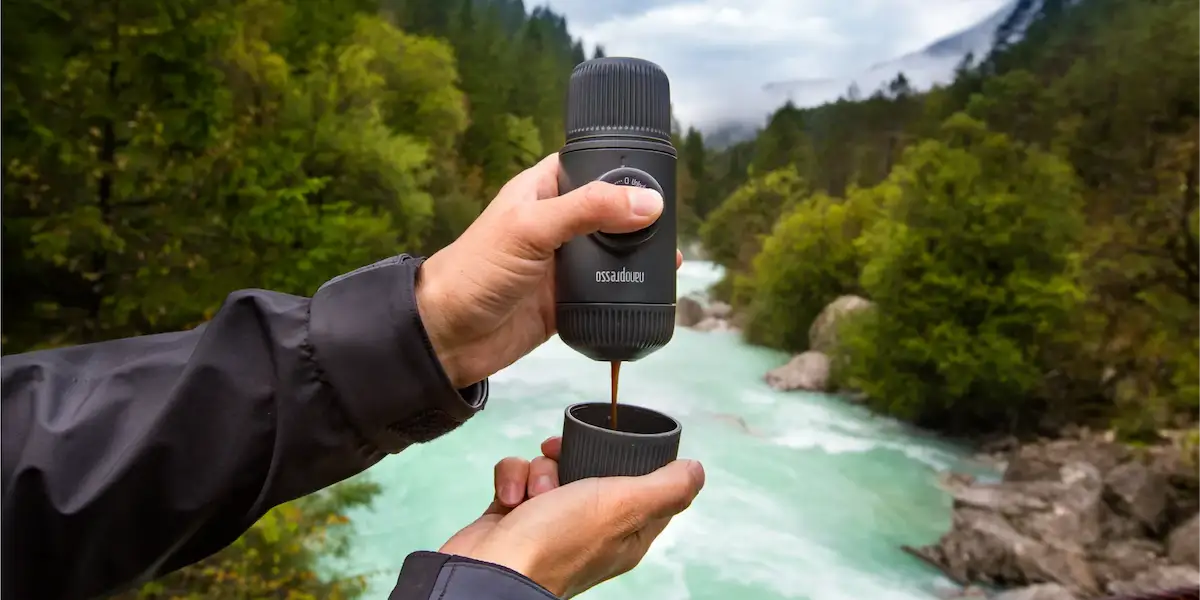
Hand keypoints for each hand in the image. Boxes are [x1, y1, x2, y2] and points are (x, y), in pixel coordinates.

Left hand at [416, 153, 683, 387]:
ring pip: (612, 253)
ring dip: (639, 256)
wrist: (448, 337)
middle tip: (673, 224)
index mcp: (542, 190)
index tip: (660, 174)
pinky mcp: (568, 299)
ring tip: (673, 259)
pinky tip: (654, 290)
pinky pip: (607, 290)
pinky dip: (629, 291)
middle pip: (609, 211)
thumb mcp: (532, 228)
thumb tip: (649, 202)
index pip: (589, 164)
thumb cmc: (477, 270)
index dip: (621, 167)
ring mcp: (563, 263)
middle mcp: (556, 222)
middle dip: (639, 217)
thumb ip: (588, 211)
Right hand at [440, 439, 705, 597]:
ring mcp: (550, 521)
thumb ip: (666, 488)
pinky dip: (511, 479)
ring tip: (533, 492)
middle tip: (560, 454)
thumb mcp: (624, 507)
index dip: (636, 460)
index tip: (618, 440)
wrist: (488, 570)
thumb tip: (697, 471)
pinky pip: (518, 476)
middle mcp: (591, 528)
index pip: (647, 487)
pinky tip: (508, 498)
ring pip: (552, 467)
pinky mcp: (515, 513)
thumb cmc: (557, 542)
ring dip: (538, 470)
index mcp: (627, 533)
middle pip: (593, 468)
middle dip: (574, 455)